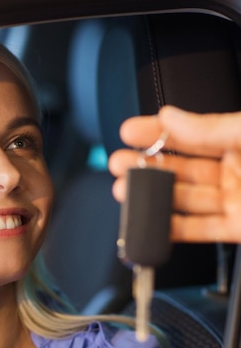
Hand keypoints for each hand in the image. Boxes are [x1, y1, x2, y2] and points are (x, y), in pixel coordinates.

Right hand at [109, 105, 240, 242]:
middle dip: (145, 166)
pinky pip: (200, 230)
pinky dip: (173, 229)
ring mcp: (235, 201)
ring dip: (151, 197)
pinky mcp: (237, 229)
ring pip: (184, 200)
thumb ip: (213, 127)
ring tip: (124, 191)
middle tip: (118, 163)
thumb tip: (171, 117)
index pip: (190, 135)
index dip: (157, 132)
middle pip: (180, 170)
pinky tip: (152, 221)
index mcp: (239, 141)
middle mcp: (234, 170)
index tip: (129, 132)